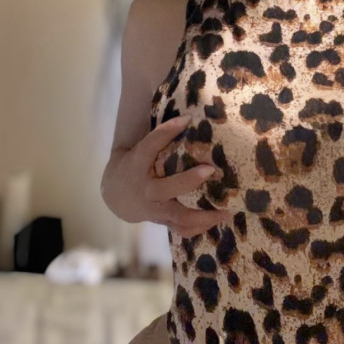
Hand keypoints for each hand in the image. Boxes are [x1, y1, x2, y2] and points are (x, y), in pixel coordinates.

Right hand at [109, 116, 232, 237]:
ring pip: (179, 216)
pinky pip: (182, 229)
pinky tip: (219, 219)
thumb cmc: (135, 165)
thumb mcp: (141, 148)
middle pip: (167, 188)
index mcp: (139, 163)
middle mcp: (147, 189)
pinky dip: (201, 227)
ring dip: (204, 214)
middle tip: (211, 170)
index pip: (151, 144)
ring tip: (227, 209)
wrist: (116, 195)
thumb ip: (160, 135)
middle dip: (189, 180)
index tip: (187, 119)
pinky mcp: (162, 221)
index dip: (167, 130)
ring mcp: (154, 209)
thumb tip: (189, 114)